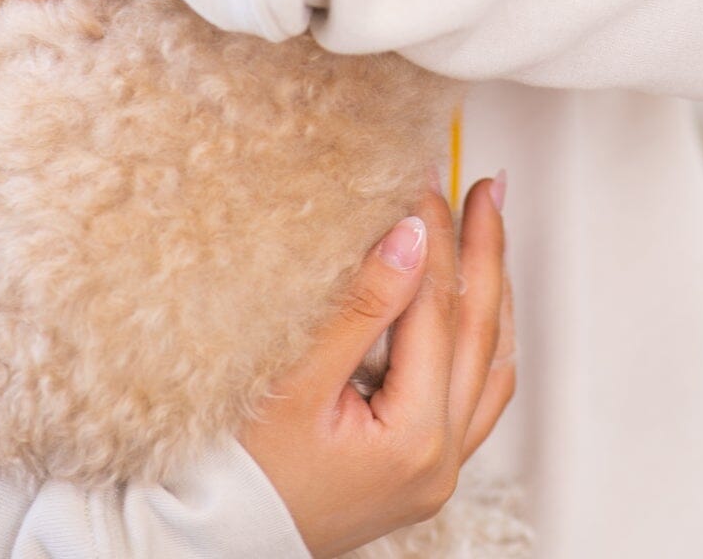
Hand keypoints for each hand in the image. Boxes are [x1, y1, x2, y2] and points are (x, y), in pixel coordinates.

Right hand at [241, 179, 515, 558]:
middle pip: (479, 331)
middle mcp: (441, 460)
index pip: (437, 310)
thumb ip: (361, 305)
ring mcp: (438, 469)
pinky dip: (482, 337)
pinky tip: (478, 300)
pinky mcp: (425, 469)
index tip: (425, 179)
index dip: (434, 235)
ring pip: (489, 361)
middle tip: (487, 188)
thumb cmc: (238, 472)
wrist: (210, 539)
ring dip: (492, 290)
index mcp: (415, 439)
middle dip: (484, 251)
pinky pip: (477, 392)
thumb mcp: (295, 380)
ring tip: (490, 229)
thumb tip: (414, 235)